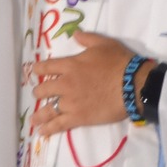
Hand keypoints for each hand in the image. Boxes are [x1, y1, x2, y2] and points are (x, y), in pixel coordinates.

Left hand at [27, 31, 146, 137]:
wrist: (133, 85)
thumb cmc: (120, 62)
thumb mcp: (104, 44)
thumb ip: (87, 38)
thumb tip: (75, 33)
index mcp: (70, 65)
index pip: (47, 67)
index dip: (38, 69)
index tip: (34, 71)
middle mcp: (66, 84)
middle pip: (44, 89)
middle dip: (39, 92)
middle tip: (38, 94)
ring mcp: (71, 102)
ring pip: (48, 109)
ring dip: (39, 114)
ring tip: (34, 119)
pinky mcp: (79, 117)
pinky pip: (59, 124)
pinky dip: (49, 129)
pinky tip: (42, 132)